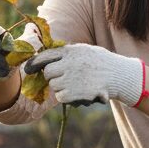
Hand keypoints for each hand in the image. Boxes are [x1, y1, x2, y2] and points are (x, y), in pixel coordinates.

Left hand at [22, 43, 145, 107]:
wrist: (119, 74)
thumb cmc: (101, 62)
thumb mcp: (84, 50)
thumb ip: (66, 53)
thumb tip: (46, 59)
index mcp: (70, 51)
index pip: (45, 56)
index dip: (34, 63)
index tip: (28, 68)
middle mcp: (69, 63)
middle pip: (48, 73)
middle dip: (53, 77)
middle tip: (66, 78)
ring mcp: (72, 78)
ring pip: (54, 85)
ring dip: (62, 87)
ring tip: (77, 84)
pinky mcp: (75, 92)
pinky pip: (61, 96)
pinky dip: (67, 97)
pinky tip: (78, 92)